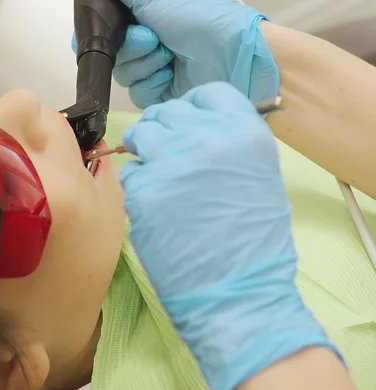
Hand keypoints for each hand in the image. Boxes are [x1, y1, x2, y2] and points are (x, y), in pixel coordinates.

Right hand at [56, 0, 278, 108]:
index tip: (104, 28)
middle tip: (152, 36)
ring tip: (168, 53)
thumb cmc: (199, 17)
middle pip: (110, 51)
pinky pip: (137, 93)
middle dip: (130, 45)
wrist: (236, 55)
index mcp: (141, 10)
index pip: (100, 26)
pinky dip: (154, 82)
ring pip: (122, 74)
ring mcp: (154, 66)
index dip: (96, 31)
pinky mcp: (162, 93)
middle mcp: (146, 38)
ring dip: (144, 63)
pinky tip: (172, 73)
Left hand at [120, 83, 339, 389]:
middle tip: (169, 159)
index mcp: (245, 132)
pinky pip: (131, 175)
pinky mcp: (144, 190)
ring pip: (143, 137)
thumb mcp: (258, 178)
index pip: (207, 94)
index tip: (187, 123)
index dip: (193, 108)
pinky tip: (157, 212)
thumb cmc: (253, 246)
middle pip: (169, 112)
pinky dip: (139, 189)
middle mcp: (209, 138)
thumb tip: (195, 128)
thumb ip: (228, 144)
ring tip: (161, 184)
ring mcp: (173, 162)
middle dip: (164, 132)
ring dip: (147, 155)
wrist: (239, 294)